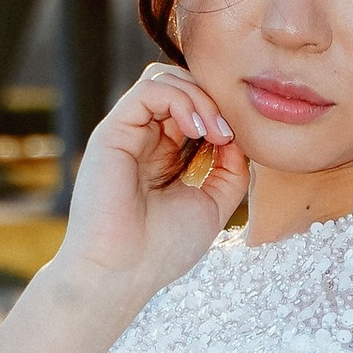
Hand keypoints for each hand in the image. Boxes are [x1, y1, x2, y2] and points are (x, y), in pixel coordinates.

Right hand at [56, 58, 246, 301]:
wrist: (122, 273)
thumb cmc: (162, 249)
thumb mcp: (212, 204)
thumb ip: (230, 169)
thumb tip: (240, 133)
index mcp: (164, 155)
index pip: (193, 107)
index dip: (220, 114)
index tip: (238, 142)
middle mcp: (143, 139)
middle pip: (181, 85)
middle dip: (213, 100)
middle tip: (228, 134)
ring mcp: (127, 133)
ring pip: (165, 79)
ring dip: (200, 98)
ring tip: (215, 133)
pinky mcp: (113, 131)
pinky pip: (150, 88)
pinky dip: (181, 100)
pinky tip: (198, 129)